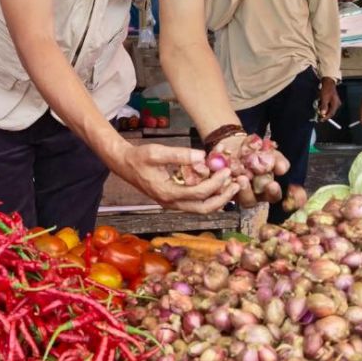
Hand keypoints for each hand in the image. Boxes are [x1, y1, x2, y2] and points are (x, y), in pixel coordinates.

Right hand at [112, 142, 240, 212]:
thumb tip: (203, 157)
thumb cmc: (138, 157)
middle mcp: (171, 203)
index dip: (215, 183)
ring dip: (220, 198)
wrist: (124, 164)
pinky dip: (211, 195)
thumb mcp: (156, 152)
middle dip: (223, 197)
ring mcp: (173, 203)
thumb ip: (180, 155)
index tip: (227, 170)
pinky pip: (197, 202)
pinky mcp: (175, 199)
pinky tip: (220, 183)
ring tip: (234, 184)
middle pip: (204, 208)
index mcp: (167, 193)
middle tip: (237, 183)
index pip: (198, 193)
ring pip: (202, 208)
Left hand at [214, 133, 289, 206]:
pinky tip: (220, 166)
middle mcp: (248, 193)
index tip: (273, 185)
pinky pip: (216, 185)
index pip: (272, 196)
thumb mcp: (269, 153)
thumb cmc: (257, 152)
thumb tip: (282, 169)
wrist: (235, 143)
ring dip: (230, 186)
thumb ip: (277, 161)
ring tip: (233, 175)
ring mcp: (231, 191)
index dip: (272, 193)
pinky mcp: (217, 185)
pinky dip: (217, 175)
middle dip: (247, 191)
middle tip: (244, 179)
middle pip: (249, 200)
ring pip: (231, 195)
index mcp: (264, 189)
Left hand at [318, 78, 341, 120]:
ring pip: (328, 109)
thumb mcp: (324, 98)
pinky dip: (323, 106)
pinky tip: (320, 104)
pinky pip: (328, 106)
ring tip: (318, 108)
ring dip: (323, 110)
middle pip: (330, 112)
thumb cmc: (326, 90)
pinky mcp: (332, 101)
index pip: (331, 113)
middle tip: (318, 116)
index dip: (326, 117)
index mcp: (336, 104)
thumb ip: (324, 106)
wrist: (328, 83)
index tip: (320, 120)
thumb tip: (323, 114)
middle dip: (324, 114)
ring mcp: (335, 103)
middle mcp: (336, 104)